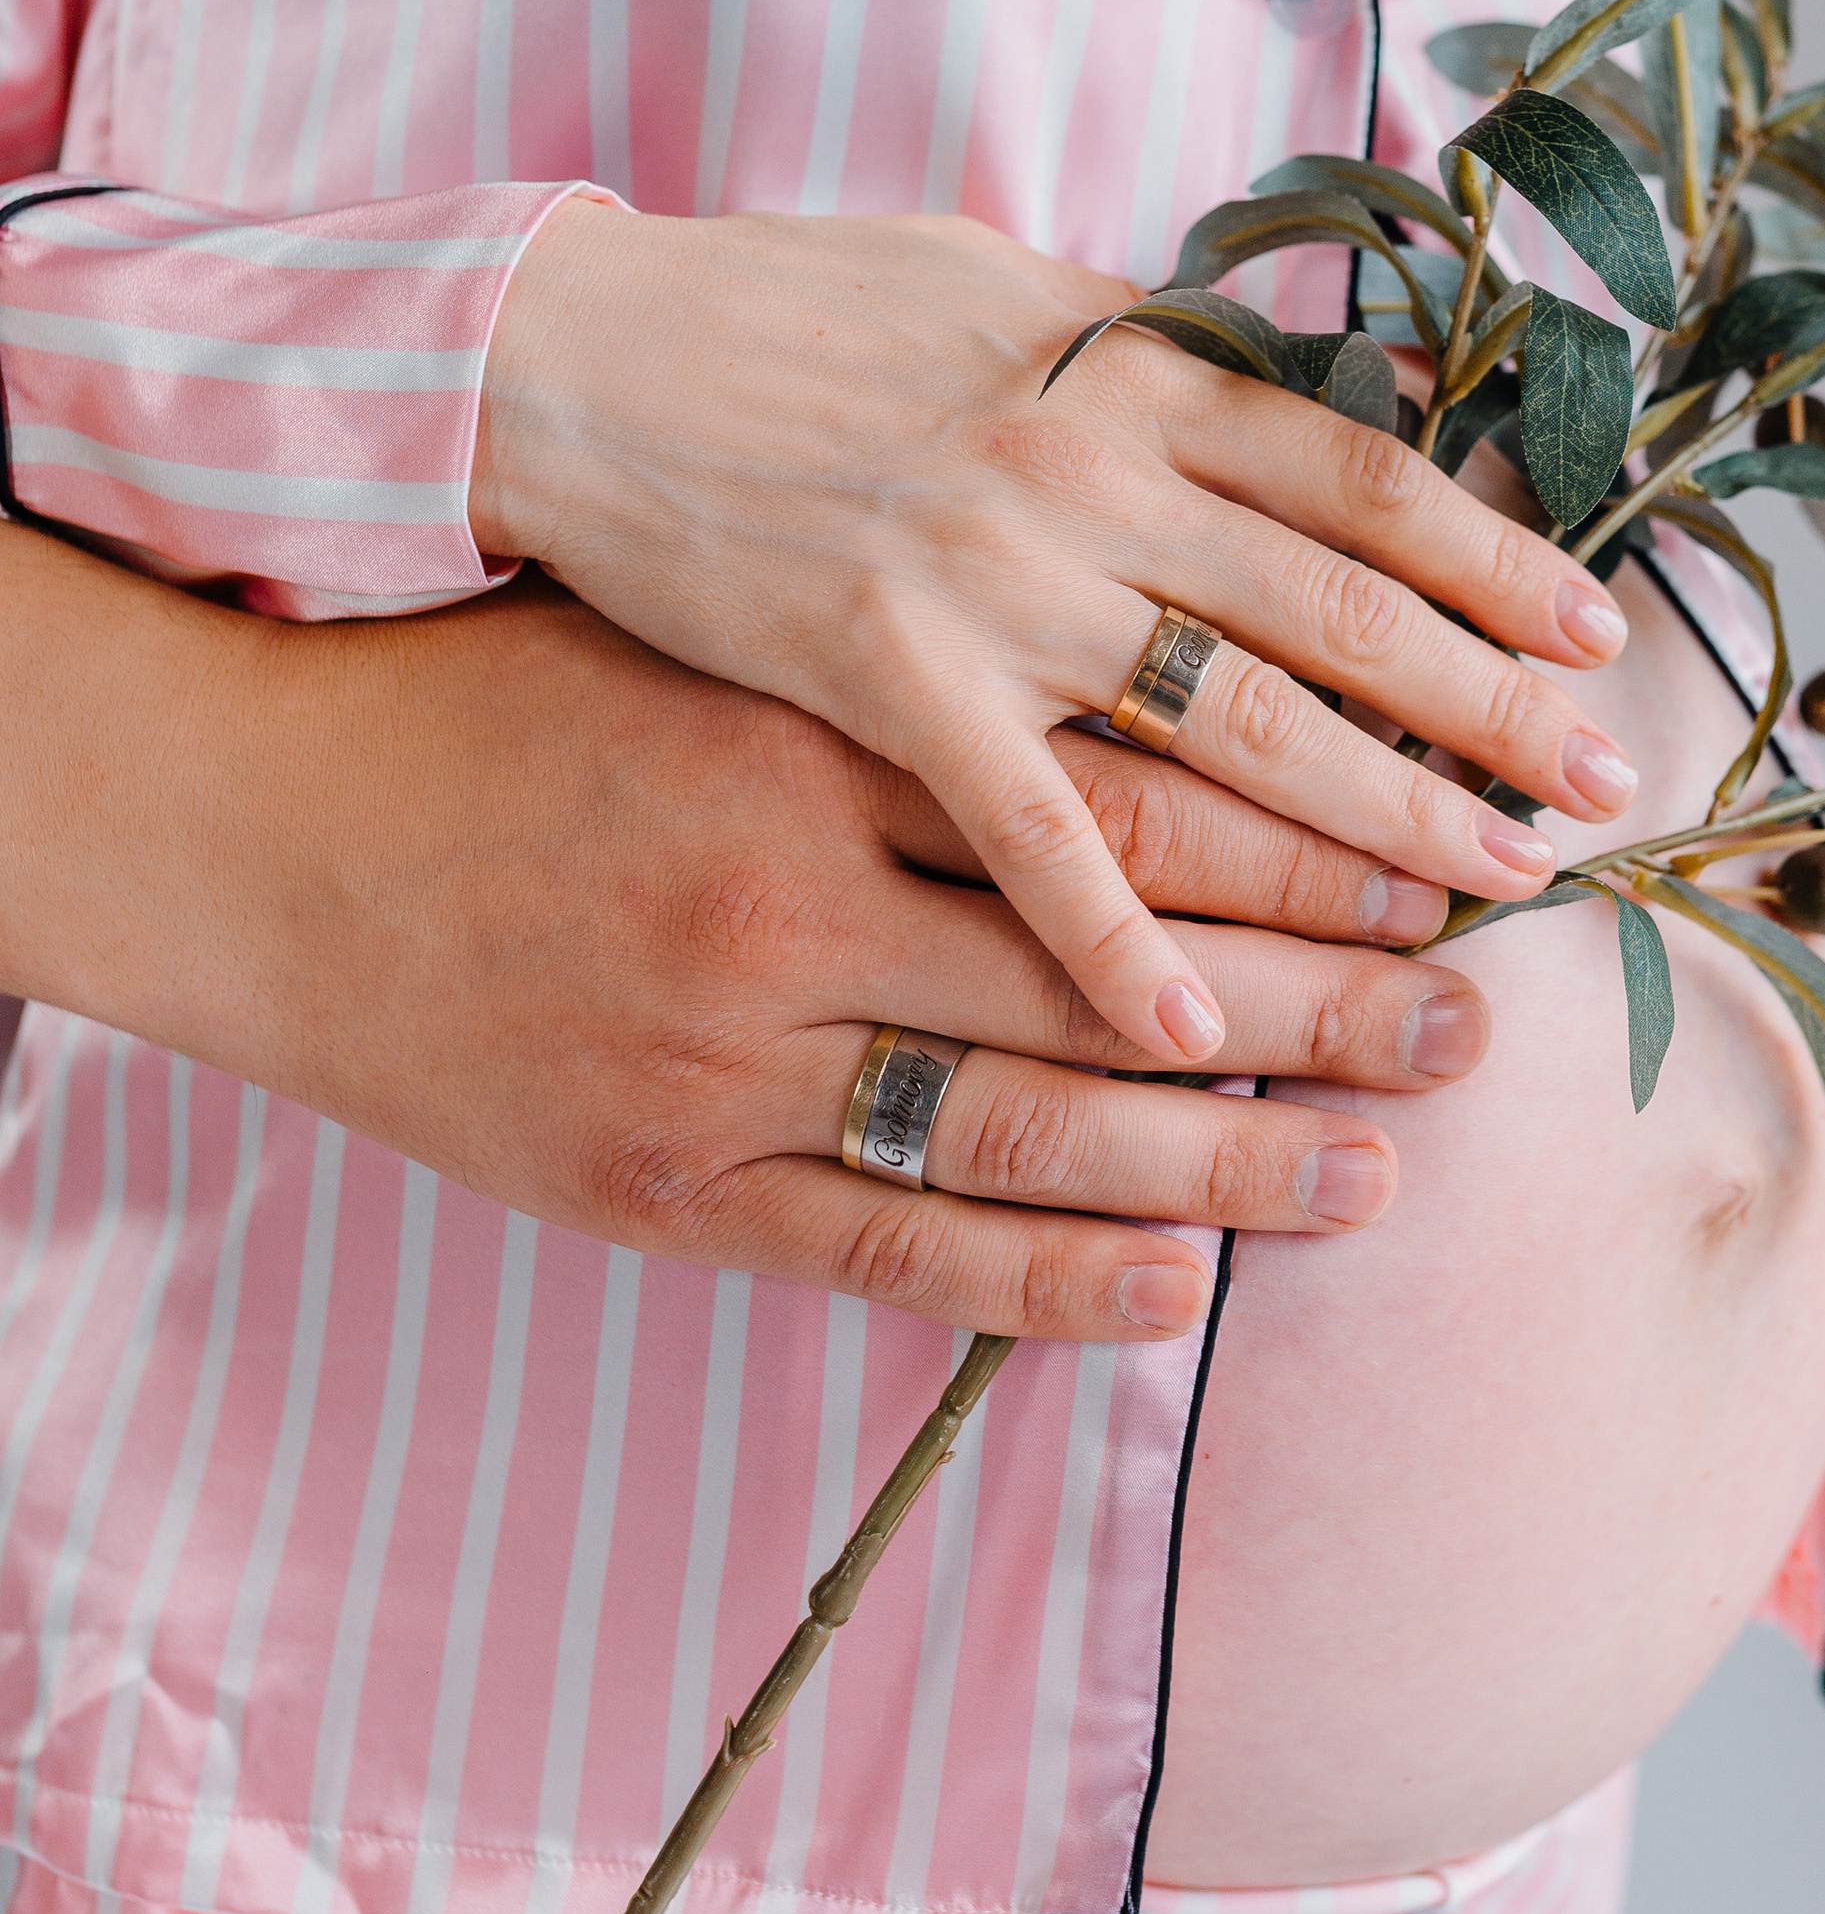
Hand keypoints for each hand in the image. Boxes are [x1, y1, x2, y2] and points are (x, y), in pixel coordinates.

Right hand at [137, 578, 1495, 1340]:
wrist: (261, 819)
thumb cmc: (508, 696)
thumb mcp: (728, 629)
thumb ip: (927, 650)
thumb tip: (1155, 626)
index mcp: (826, 726)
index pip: (1123, 795)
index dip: (1302, 838)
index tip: (1440, 856)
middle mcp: (789, 893)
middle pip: (1116, 962)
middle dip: (1320, 996)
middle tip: (1473, 1021)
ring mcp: (723, 1051)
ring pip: (1031, 1118)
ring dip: (1227, 1157)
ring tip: (1378, 1171)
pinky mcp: (658, 1184)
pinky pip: (889, 1249)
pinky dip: (1043, 1277)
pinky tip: (1179, 1287)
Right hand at [472, 205, 1640, 1063]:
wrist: (578, 352)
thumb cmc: (785, 315)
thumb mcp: (994, 282)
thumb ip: (1138, 350)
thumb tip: (1283, 386)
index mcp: (1126, 369)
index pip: (1361, 482)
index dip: (1492, 566)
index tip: (1594, 643)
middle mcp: (1091, 469)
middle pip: (1338, 616)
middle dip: (1484, 718)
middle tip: (1597, 805)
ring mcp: (993, 576)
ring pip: (1231, 726)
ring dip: (1375, 824)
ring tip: (1482, 906)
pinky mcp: (878, 676)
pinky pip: (1031, 830)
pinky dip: (1118, 937)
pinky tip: (1194, 1032)